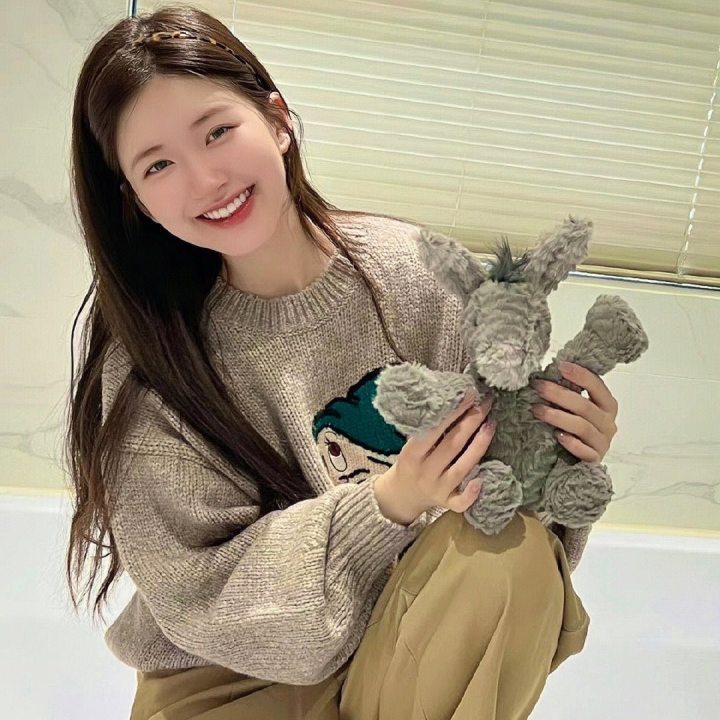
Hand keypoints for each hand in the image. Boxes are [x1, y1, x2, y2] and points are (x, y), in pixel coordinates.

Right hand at [374, 391, 495, 524]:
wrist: (401, 495)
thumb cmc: (410, 461)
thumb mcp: (409, 445)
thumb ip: (425, 430)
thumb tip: (452, 399)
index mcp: (411, 455)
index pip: (433, 431)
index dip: (452, 413)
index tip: (467, 395)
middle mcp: (425, 472)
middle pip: (451, 445)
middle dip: (470, 422)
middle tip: (485, 404)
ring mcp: (437, 489)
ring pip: (461, 468)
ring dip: (479, 445)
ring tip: (491, 424)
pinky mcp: (447, 503)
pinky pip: (460, 501)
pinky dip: (471, 493)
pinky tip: (482, 479)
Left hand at [530, 361, 617, 463]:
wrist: (578, 461)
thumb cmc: (575, 429)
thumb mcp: (575, 409)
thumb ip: (570, 393)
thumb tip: (546, 375)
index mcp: (607, 405)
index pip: (597, 386)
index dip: (580, 375)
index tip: (560, 366)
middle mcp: (608, 423)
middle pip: (585, 406)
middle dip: (559, 394)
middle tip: (539, 387)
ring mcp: (603, 442)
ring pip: (582, 427)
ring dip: (557, 416)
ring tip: (537, 409)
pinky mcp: (594, 460)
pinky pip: (585, 451)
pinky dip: (572, 443)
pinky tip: (558, 436)